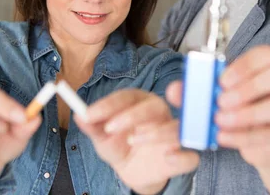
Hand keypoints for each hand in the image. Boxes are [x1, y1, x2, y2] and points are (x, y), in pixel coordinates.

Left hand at [74, 89, 198, 194]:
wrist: (134, 172)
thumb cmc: (120, 146)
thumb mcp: (103, 138)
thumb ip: (93, 127)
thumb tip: (79, 115)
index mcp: (139, 102)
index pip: (127, 97)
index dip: (108, 104)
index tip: (89, 115)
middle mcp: (159, 113)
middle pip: (153, 106)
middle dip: (132, 115)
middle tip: (111, 128)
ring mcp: (173, 134)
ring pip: (175, 127)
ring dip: (156, 132)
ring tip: (134, 140)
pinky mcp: (182, 157)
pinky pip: (190, 156)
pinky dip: (182, 156)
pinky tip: (168, 157)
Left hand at [166, 45, 269, 169]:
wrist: (260, 144)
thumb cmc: (239, 110)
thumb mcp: (216, 97)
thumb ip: (195, 91)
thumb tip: (175, 89)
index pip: (268, 54)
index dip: (245, 65)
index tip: (222, 79)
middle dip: (248, 87)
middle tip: (221, 101)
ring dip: (246, 114)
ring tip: (220, 121)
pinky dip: (245, 137)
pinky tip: (225, 137)